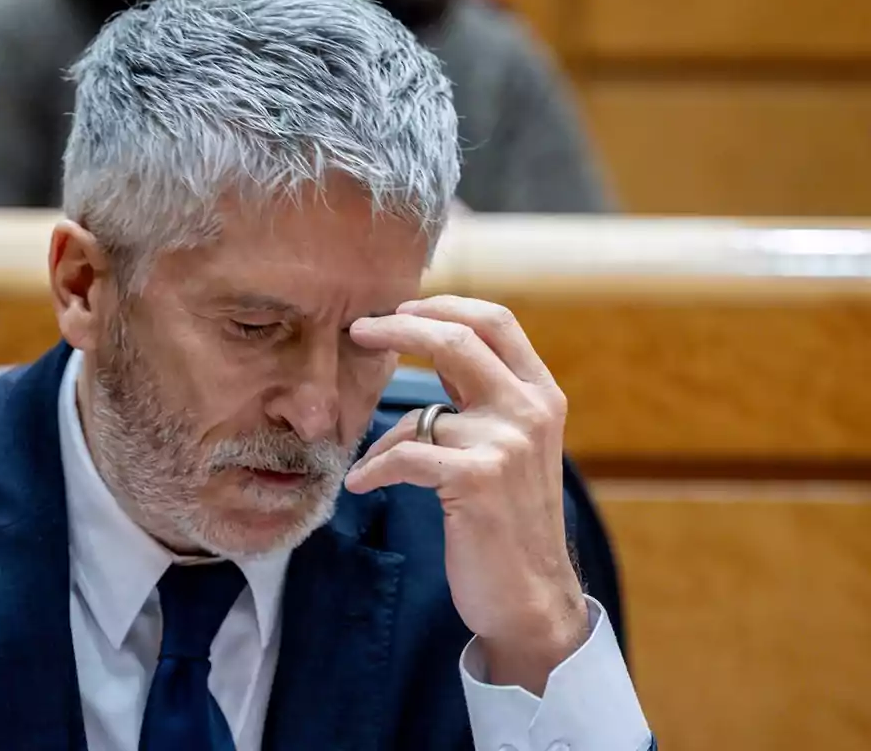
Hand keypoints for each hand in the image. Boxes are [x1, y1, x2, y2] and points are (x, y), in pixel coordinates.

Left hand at [346, 296, 587, 694]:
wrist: (531, 595)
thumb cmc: (509, 518)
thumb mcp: (511, 443)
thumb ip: (482, 395)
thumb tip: (435, 342)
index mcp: (541, 394)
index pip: (496, 320)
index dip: (445, 305)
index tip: (401, 309)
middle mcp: (531, 410)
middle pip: (457, 339)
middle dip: (399, 328)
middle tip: (358, 330)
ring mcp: (507, 443)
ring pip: (420, 413)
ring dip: (384, 442)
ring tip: (370, 469)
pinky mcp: (477, 479)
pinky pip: (403, 456)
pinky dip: (373, 471)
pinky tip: (359, 485)